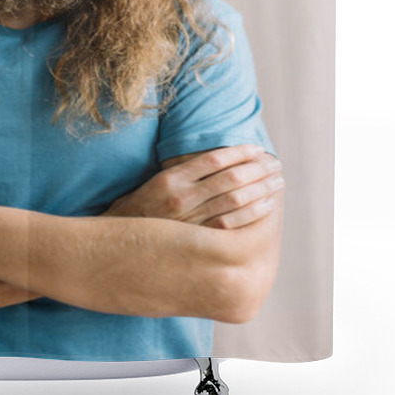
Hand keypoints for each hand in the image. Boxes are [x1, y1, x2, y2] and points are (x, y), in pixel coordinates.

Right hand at [103, 144, 282, 229]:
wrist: (116, 245)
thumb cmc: (140, 210)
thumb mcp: (156, 182)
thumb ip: (184, 172)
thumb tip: (219, 159)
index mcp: (171, 178)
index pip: (215, 158)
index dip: (241, 152)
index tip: (260, 150)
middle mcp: (181, 198)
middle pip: (230, 178)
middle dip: (258, 170)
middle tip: (277, 165)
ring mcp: (190, 222)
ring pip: (235, 201)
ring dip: (261, 190)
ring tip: (277, 183)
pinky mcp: (195, 242)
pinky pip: (231, 226)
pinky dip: (252, 214)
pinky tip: (266, 206)